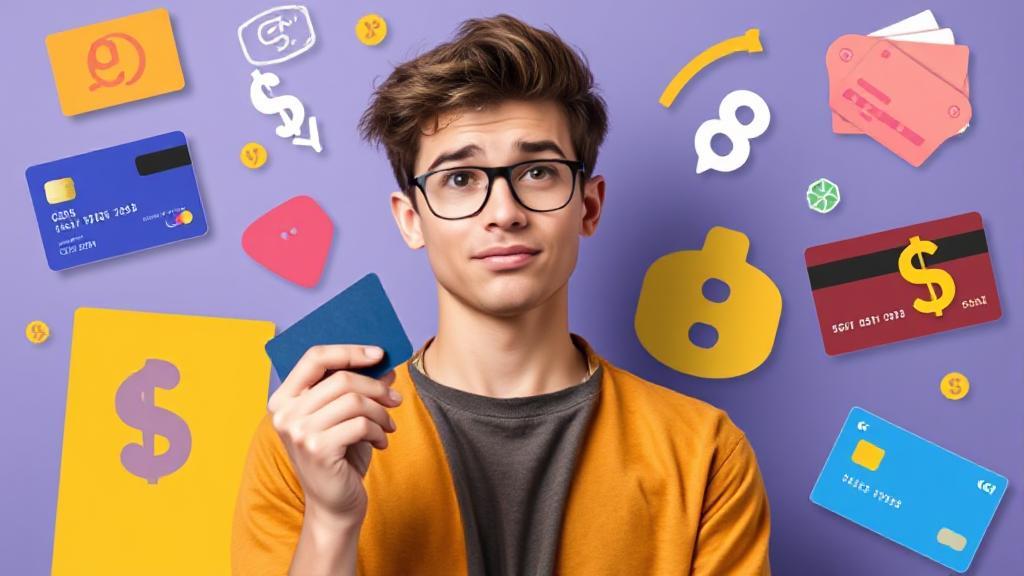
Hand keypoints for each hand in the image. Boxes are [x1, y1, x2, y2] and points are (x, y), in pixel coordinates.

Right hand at [268, 345, 401, 524]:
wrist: (334, 505)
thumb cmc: (340, 457)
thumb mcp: (346, 418)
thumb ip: (358, 389)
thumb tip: (386, 364)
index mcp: (284, 399)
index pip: (314, 357)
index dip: (349, 351)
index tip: (379, 353)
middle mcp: (285, 413)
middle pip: (341, 378)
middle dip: (376, 387)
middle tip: (395, 398)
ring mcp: (298, 431)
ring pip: (354, 400)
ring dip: (380, 412)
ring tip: (388, 425)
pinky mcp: (317, 449)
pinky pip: (361, 424)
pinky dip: (379, 431)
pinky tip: (381, 443)